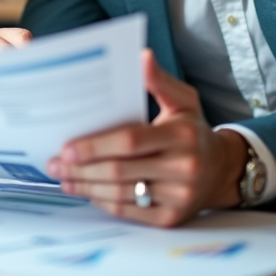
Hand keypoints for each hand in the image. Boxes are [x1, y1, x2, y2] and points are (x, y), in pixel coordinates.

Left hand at [46, 49, 247, 226]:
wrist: (221, 170)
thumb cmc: (192, 130)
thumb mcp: (183, 101)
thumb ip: (159, 80)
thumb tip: (141, 56)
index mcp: (182, 135)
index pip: (131, 141)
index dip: (96, 145)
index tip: (67, 146)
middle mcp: (184, 168)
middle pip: (120, 171)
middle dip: (82, 168)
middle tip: (54, 163)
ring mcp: (178, 197)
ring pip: (121, 195)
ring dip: (86, 187)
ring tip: (63, 177)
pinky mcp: (171, 218)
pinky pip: (129, 212)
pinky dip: (102, 202)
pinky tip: (85, 191)